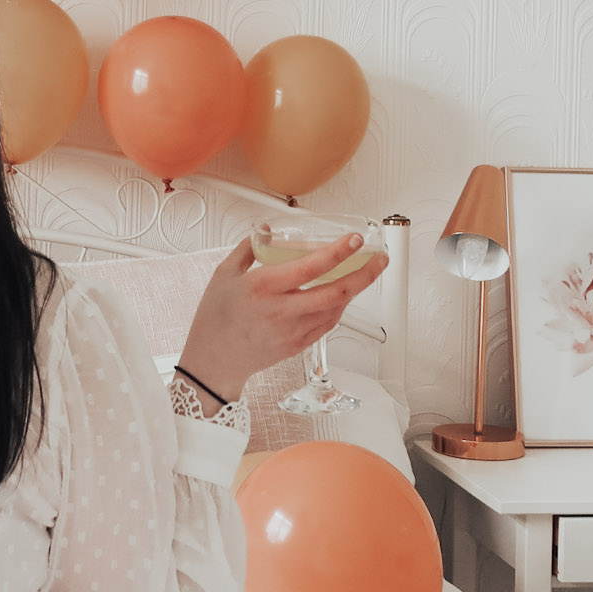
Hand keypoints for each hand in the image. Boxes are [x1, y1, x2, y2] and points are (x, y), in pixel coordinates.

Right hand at [174, 233, 388, 406]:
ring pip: (336, 309)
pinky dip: (339, 307)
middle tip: (379, 259)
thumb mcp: (224, 274)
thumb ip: (248, 248)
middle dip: (365, 273)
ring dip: (354, 290)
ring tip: (364, 273)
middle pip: (336, 291)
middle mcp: (282, 310)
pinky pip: (328, 324)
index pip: (311, 266)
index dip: (339, 252)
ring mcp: (292, 330)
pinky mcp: (298, 345)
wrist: (213, 360)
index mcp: (263, 287)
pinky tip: (341, 296)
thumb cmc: (215, 319)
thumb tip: (268, 231)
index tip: (354, 239)